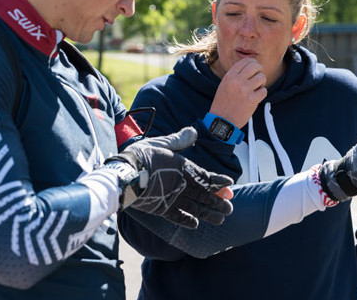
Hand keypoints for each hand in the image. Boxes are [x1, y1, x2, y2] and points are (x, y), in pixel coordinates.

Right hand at [108, 127, 233, 228]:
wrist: (125, 173)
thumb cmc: (143, 155)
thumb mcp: (162, 143)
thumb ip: (180, 140)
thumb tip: (194, 131)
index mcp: (184, 168)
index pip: (207, 176)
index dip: (219, 181)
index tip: (230, 184)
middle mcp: (182, 185)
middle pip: (205, 195)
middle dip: (219, 201)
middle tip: (230, 208)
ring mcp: (173, 198)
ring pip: (196, 208)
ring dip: (209, 214)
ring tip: (221, 220)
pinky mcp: (162, 208)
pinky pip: (178, 218)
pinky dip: (187, 221)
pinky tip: (195, 225)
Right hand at [211, 57, 266, 126]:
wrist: (222, 120)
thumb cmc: (223, 103)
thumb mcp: (224, 84)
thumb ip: (235, 75)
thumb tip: (250, 66)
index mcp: (229, 76)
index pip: (245, 61)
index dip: (253, 63)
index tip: (254, 68)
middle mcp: (237, 81)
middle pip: (256, 66)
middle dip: (259, 71)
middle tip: (258, 77)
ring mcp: (245, 90)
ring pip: (262, 77)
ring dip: (262, 83)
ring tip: (256, 88)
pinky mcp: (252, 100)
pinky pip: (264, 91)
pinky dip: (262, 93)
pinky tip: (256, 97)